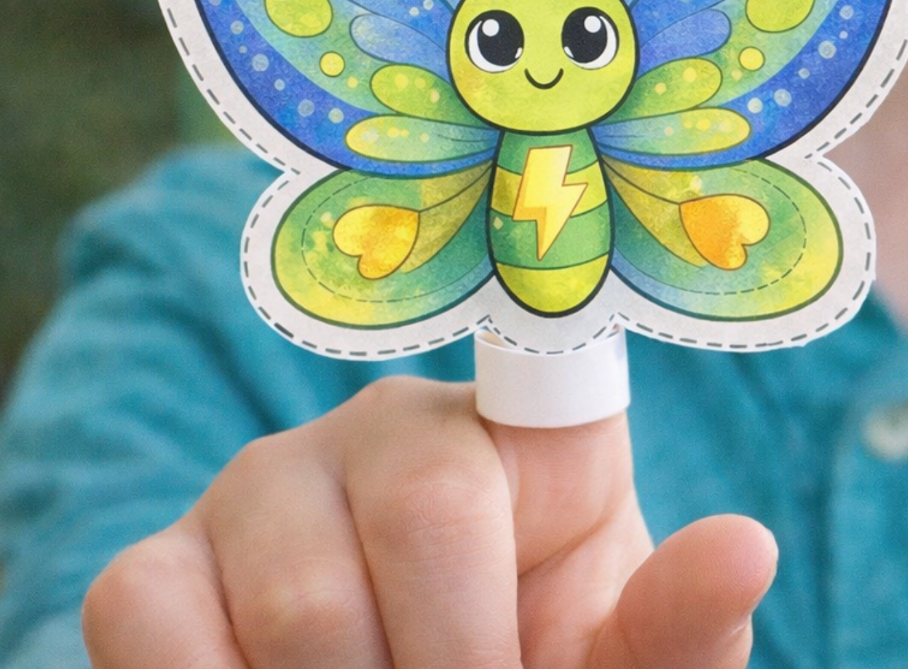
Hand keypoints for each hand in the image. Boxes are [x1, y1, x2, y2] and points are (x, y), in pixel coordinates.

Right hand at [83, 376, 776, 667]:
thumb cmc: (525, 660)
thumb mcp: (606, 660)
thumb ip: (666, 625)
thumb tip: (745, 546)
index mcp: (516, 434)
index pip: (545, 346)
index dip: (552, 294)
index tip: (577, 333)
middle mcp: (385, 427)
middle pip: (429, 515)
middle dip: (458, 661)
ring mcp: (262, 486)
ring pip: (299, 596)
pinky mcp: (157, 561)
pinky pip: (145, 616)